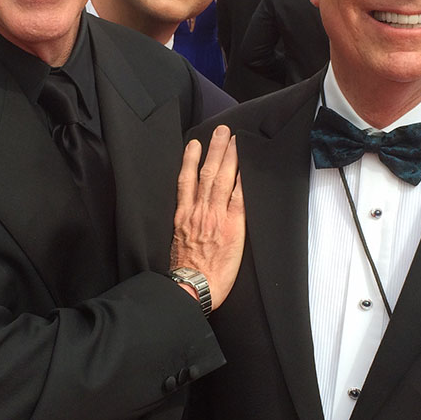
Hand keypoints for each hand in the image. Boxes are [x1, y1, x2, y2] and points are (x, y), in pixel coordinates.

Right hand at [170, 125, 244, 310]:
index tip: (195, 144)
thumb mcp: (174, 244)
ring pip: (221, 179)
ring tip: (234, 139)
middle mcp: (197, 212)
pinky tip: (245, 167)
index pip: (186, 180)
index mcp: (181, 216)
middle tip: (221, 131)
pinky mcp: (232, 226)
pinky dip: (241, 180)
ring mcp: (215, 217)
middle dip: (214, 149)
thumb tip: (186, 218)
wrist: (191, 288)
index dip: (190, 160)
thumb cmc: (182, 273)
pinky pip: (238, 197)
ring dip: (229, 157)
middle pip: (206, 173)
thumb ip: (182, 226)